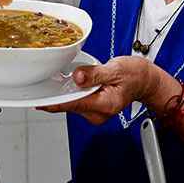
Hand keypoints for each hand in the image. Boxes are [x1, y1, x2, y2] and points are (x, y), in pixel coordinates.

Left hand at [41, 57, 156, 124]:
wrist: (145, 80)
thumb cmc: (135, 75)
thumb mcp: (116, 69)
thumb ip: (95, 74)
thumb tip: (77, 77)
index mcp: (104, 105)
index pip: (73, 104)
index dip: (54, 102)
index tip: (38, 101)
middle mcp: (98, 113)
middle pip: (69, 104)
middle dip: (59, 93)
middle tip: (49, 80)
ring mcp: (95, 113)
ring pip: (72, 103)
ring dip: (66, 92)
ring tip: (67, 78)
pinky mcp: (92, 108)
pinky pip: (76, 101)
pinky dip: (72, 92)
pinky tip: (72, 83)